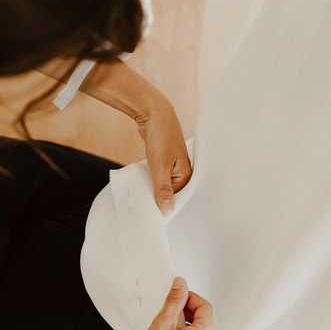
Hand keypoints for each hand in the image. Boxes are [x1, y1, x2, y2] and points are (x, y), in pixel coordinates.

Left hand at [135, 98, 191, 212]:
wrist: (154, 114)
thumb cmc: (161, 136)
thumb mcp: (160, 165)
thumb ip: (163, 188)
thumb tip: (167, 208)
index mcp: (186, 175)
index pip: (176, 200)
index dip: (164, 207)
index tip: (152, 215)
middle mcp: (182, 173)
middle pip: (170, 194)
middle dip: (158, 199)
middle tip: (144, 205)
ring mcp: (174, 168)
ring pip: (163, 186)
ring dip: (153, 190)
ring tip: (143, 195)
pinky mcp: (165, 163)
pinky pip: (158, 178)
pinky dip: (151, 181)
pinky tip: (143, 183)